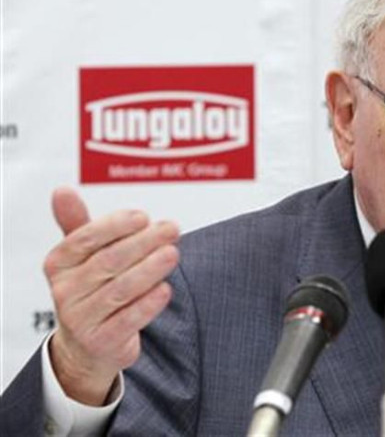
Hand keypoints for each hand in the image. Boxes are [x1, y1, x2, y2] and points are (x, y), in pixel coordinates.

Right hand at [44, 187, 179, 405]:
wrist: (88, 346)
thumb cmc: (92, 289)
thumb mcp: (82, 258)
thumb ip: (78, 224)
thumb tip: (62, 190)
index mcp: (59, 264)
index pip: (85, 239)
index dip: (116, 225)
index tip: (143, 217)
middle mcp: (65, 292)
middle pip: (108, 262)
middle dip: (144, 243)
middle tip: (171, 229)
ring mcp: (82, 319)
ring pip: (121, 289)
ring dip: (151, 269)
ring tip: (173, 253)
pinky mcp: (103, 342)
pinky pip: (130, 319)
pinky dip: (149, 303)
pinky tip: (166, 288)